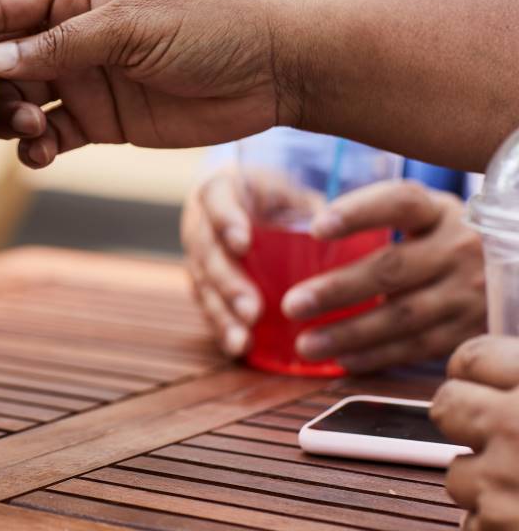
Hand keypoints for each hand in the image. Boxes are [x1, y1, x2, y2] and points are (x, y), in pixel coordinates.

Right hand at [0, 0, 295, 167]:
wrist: (280, 69)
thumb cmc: (213, 22)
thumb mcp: (134, 24)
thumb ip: (60, 46)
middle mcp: (72, 30)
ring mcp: (84, 75)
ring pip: (17, 99)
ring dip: (8, 118)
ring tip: (32, 128)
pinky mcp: (102, 119)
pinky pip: (51, 135)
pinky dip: (37, 147)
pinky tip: (42, 153)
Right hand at [183, 166, 325, 356]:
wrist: (242, 201)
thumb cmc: (272, 194)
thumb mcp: (288, 188)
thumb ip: (308, 206)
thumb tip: (338, 227)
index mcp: (221, 191)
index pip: (216, 200)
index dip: (226, 221)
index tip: (242, 243)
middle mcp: (201, 224)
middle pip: (208, 253)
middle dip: (228, 284)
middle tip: (252, 310)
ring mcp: (198, 256)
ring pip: (203, 285)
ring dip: (222, 314)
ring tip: (242, 340)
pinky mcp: (202, 283)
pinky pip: (207, 306)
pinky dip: (222, 327)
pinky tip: (238, 346)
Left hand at [276, 181, 485, 371]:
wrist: (512, 270)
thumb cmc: (443, 238)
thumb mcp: (424, 216)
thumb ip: (377, 216)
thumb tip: (304, 221)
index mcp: (438, 210)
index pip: (399, 201)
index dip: (358, 213)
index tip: (315, 228)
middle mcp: (459, 247)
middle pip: (392, 269)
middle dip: (337, 290)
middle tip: (291, 305)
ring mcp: (469, 291)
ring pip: (403, 316)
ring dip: (349, 333)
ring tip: (305, 344)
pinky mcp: (470, 329)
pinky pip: (417, 347)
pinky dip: (377, 356)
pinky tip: (342, 360)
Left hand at [432, 336, 518, 529]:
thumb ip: (518, 380)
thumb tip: (484, 375)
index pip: (471, 357)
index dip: (478, 374)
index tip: (490, 385)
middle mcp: (516, 422)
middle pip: (446, 406)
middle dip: (468, 424)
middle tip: (508, 439)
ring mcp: (504, 477)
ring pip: (455, 473)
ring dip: (485, 483)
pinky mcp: (500, 523)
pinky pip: (473, 521)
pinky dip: (496, 524)